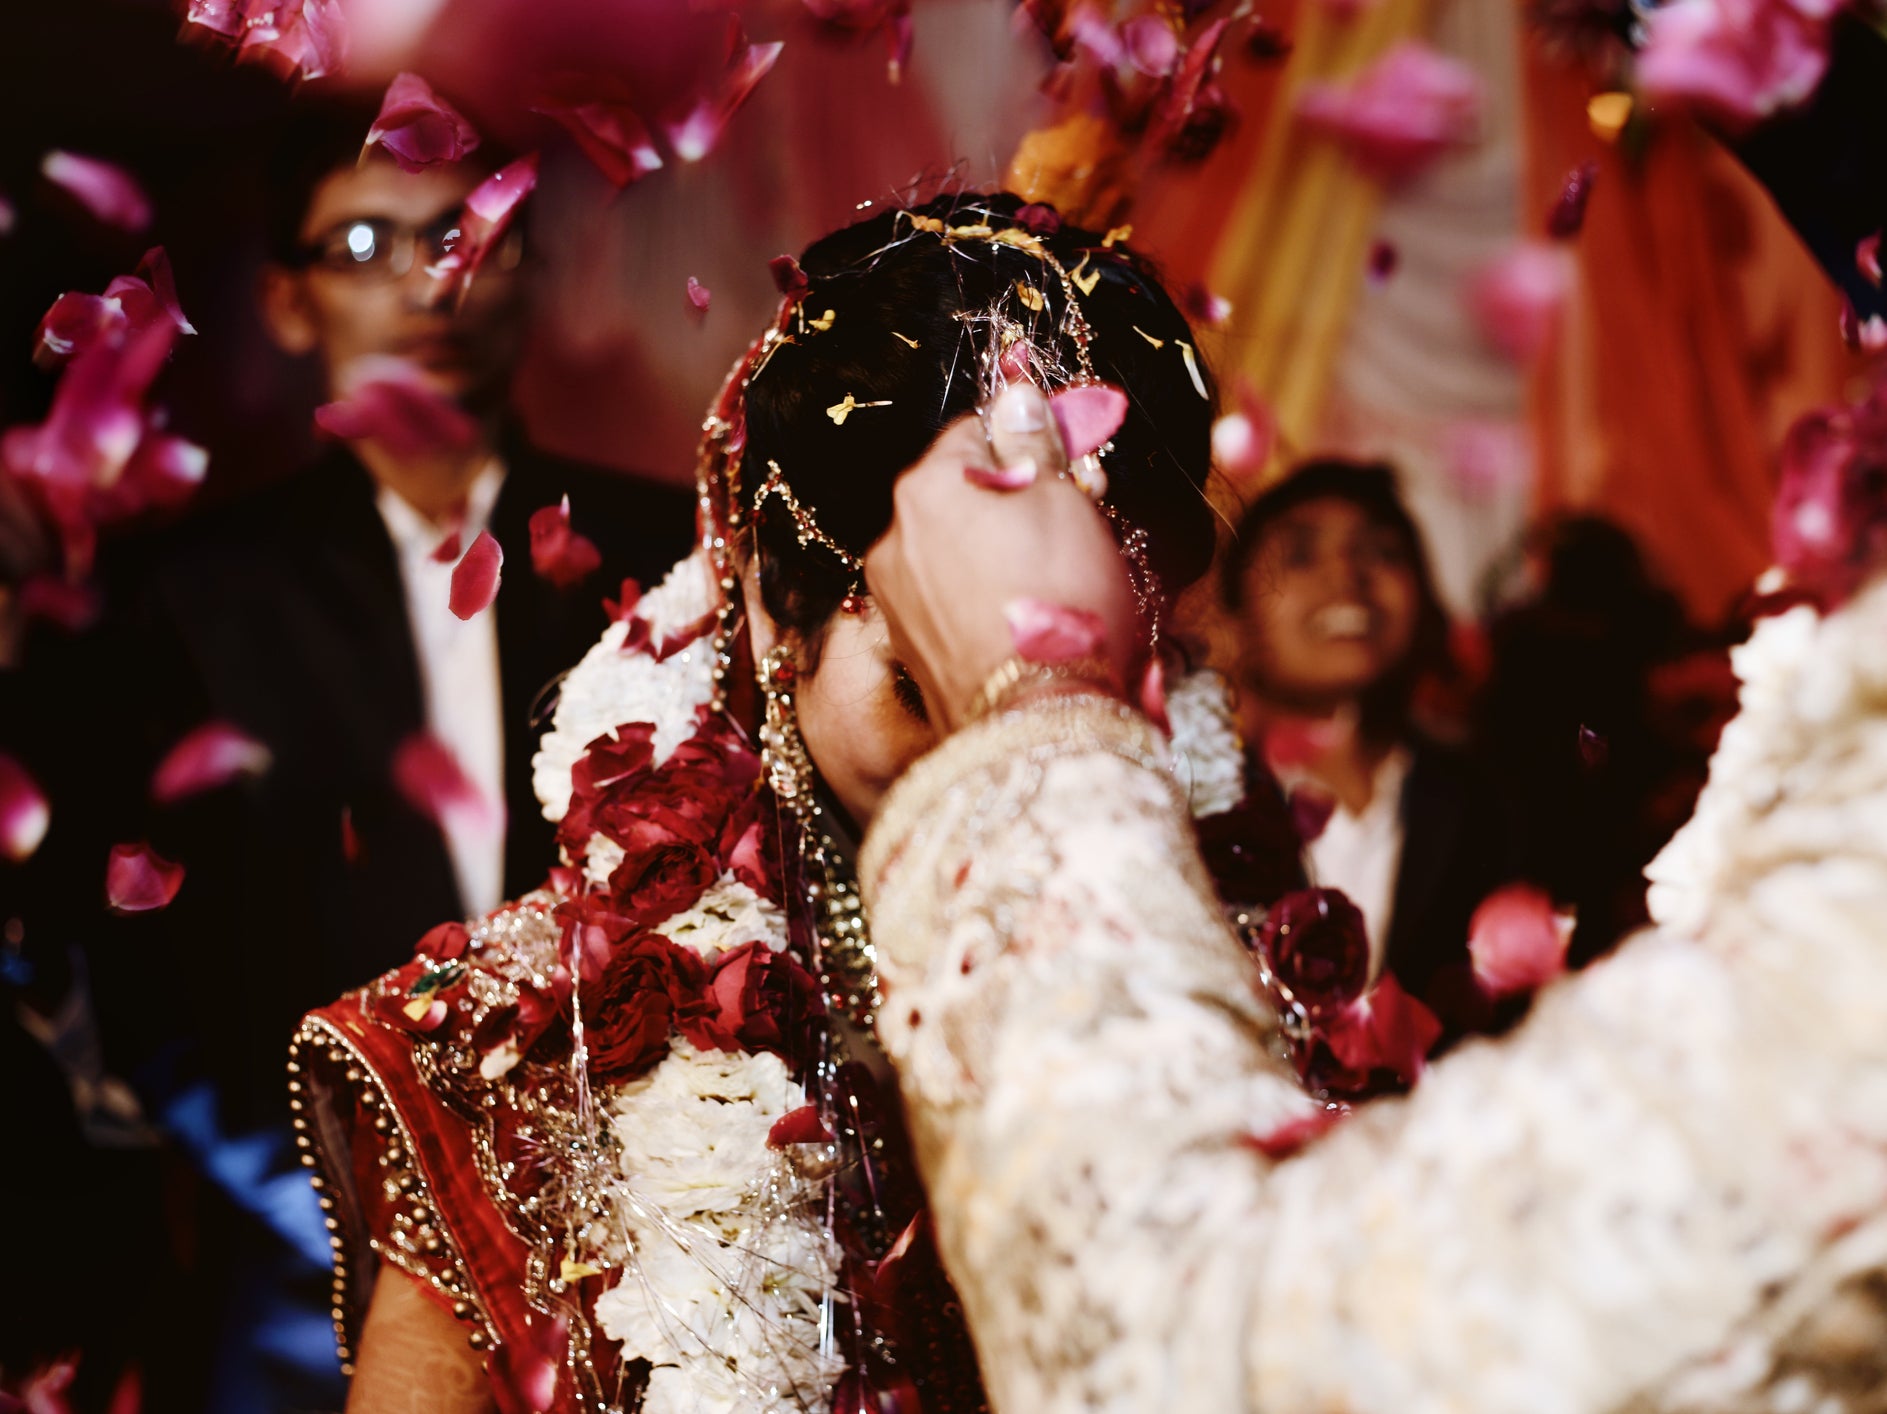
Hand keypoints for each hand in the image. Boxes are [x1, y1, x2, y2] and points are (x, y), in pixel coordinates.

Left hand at [864, 382, 1138, 733]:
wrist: (1038, 721)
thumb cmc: (1061, 604)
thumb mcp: (1066, 502)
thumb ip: (1034, 443)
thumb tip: (1015, 394)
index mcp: (926, 486)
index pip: (977, 431)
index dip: (1032, 445)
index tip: (1072, 469)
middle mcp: (894, 537)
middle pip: (964, 493)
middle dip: (1019, 502)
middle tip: (1079, 528)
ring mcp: (895, 598)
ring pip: (957, 549)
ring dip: (1003, 552)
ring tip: (1058, 583)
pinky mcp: (910, 649)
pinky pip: (951, 600)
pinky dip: (986, 599)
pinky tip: (1028, 621)